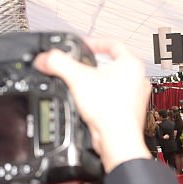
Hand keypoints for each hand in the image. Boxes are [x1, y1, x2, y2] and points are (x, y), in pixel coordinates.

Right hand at [34, 43, 149, 172]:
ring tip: (84, 87)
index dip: (94, 42)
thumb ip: (58, 63)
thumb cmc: (109, 110)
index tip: (83, 46)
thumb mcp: (76, 78)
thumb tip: (44, 59)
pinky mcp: (129, 113)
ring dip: (98, 85)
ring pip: (114, 84)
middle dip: (94, 66)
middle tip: (81, 68)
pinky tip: (91, 105)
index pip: (113, 44)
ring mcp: (136, 98)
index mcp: (131, 65)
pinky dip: (102, 101)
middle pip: (113, 65)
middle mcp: (138, 80)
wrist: (118, 140)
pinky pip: (114, 101)